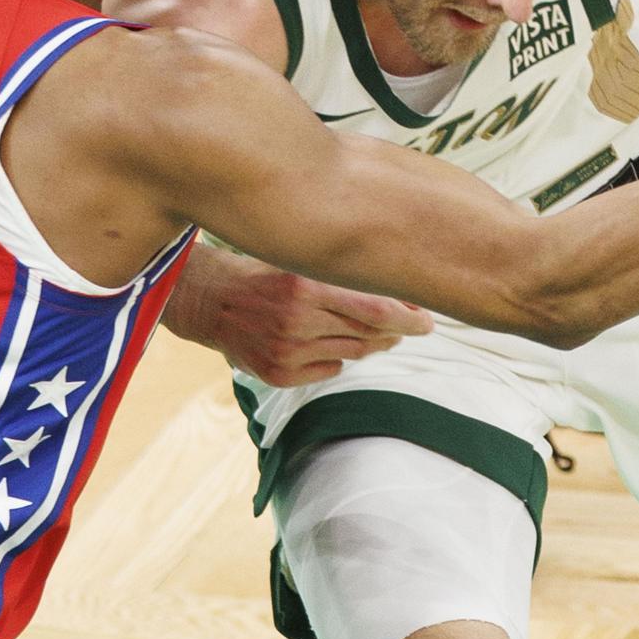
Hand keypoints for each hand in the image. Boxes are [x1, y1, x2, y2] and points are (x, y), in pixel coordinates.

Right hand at [165, 249, 433, 386]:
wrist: (210, 300)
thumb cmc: (264, 274)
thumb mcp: (302, 263)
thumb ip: (345, 279)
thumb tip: (401, 296)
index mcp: (305, 286)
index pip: (374, 309)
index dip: (408, 317)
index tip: (428, 321)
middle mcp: (297, 321)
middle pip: (367, 334)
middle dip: (396, 331)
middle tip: (414, 326)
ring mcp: (286, 352)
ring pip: (352, 353)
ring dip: (373, 344)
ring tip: (381, 334)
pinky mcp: (278, 374)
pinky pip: (328, 370)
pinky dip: (339, 359)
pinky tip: (333, 344)